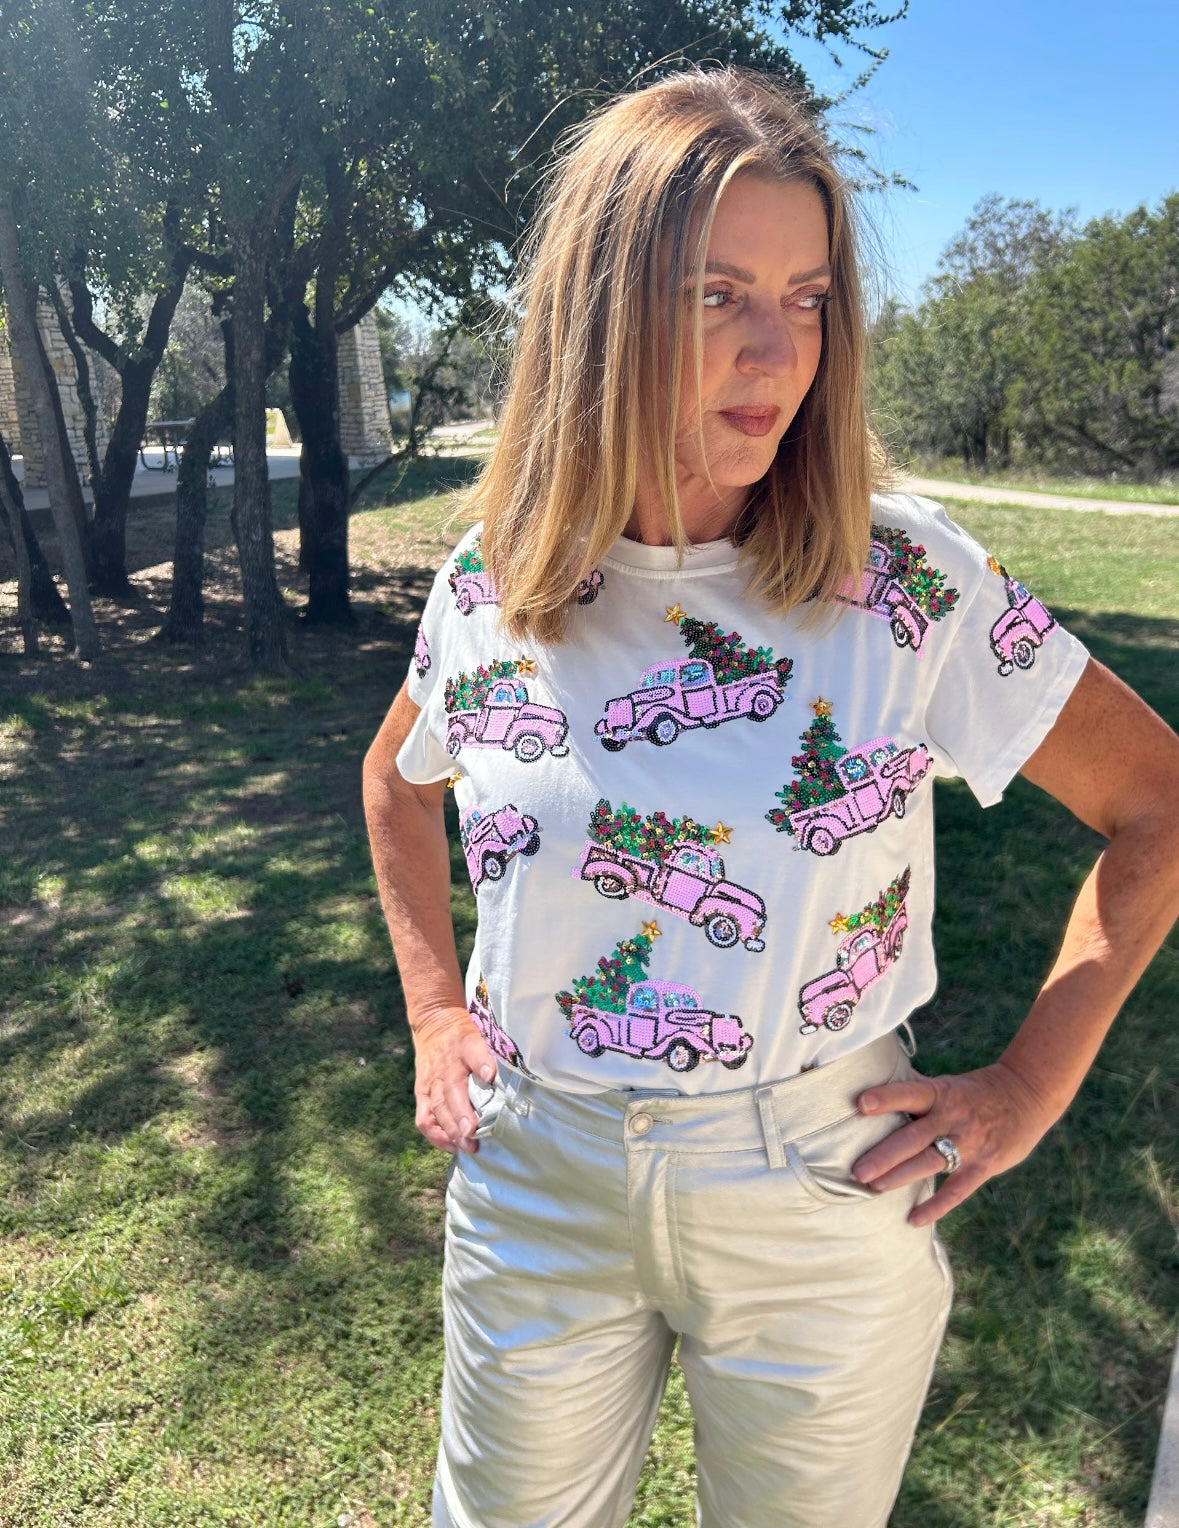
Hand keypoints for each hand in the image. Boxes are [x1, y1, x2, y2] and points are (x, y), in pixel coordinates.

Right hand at [412, 1008, 496, 1154]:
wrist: (434, 1022)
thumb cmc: (464, 1034)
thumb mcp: (480, 1033)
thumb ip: (490, 1053)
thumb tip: (496, 1075)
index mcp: (464, 1046)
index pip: (474, 1053)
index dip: (482, 1065)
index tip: (490, 1077)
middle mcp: (445, 1066)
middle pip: (452, 1092)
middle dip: (462, 1116)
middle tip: (473, 1135)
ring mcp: (430, 1082)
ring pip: (437, 1109)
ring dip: (450, 1130)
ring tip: (466, 1146)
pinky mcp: (421, 1093)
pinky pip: (423, 1118)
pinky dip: (435, 1135)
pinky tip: (451, 1146)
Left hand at [851, 1061, 1055, 1226]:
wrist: (1028, 1095)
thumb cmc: (975, 1090)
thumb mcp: (948, 1083)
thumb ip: (918, 1092)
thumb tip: (875, 1089)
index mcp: (942, 1093)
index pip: (911, 1093)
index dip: (887, 1098)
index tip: (861, 1104)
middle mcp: (953, 1118)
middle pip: (913, 1137)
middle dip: (884, 1155)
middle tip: (856, 1171)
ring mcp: (970, 1143)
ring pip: (930, 1162)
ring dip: (900, 1177)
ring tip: (873, 1188)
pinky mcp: (984, 1165)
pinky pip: (957, 1190)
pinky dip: (936, 1206)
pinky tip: (913, 1219)